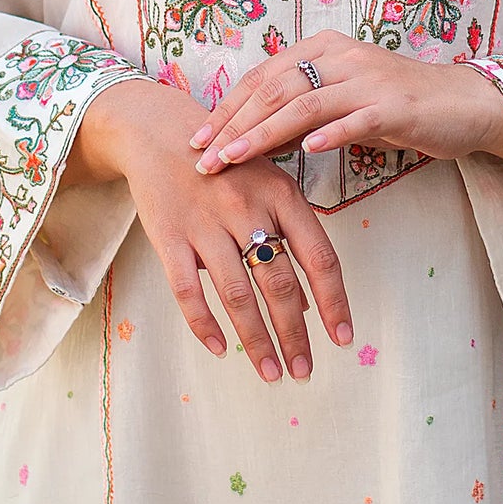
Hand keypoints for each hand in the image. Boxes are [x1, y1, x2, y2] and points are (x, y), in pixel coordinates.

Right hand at [71, 78, 355, 382]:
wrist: (159, 130)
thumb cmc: (227, 164)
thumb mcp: (268, 182)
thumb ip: (291, 232)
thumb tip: (309, 300)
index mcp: (282, 194)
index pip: (319, 257)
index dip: (334, 302)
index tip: (343, 339)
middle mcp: (248, 208)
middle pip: (279, 284)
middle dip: (295, 335)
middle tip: (304, 372)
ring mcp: (207, 223)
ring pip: (237, 295)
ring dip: (257, 340)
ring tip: (271, 373)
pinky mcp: (169, 235)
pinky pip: (188, 290)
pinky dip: (204, 324)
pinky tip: (219, 349)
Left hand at [184, 32, 502, 175]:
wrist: (463, 104)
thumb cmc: (398, 106)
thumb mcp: (343, 104)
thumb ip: (301, 114)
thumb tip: (252, 137)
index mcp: (322, 49)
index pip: (262, 79)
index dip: (226, 109)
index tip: (196, 140)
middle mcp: (341, 57)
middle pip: (274, 89)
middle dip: (233, 125)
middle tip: (202, 158)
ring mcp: (368, 79)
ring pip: (304, 104)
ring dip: (264, 134)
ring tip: (234, 159)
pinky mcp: (395, 105)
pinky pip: (355, 119)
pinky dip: (328, 134)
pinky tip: (306, 152)